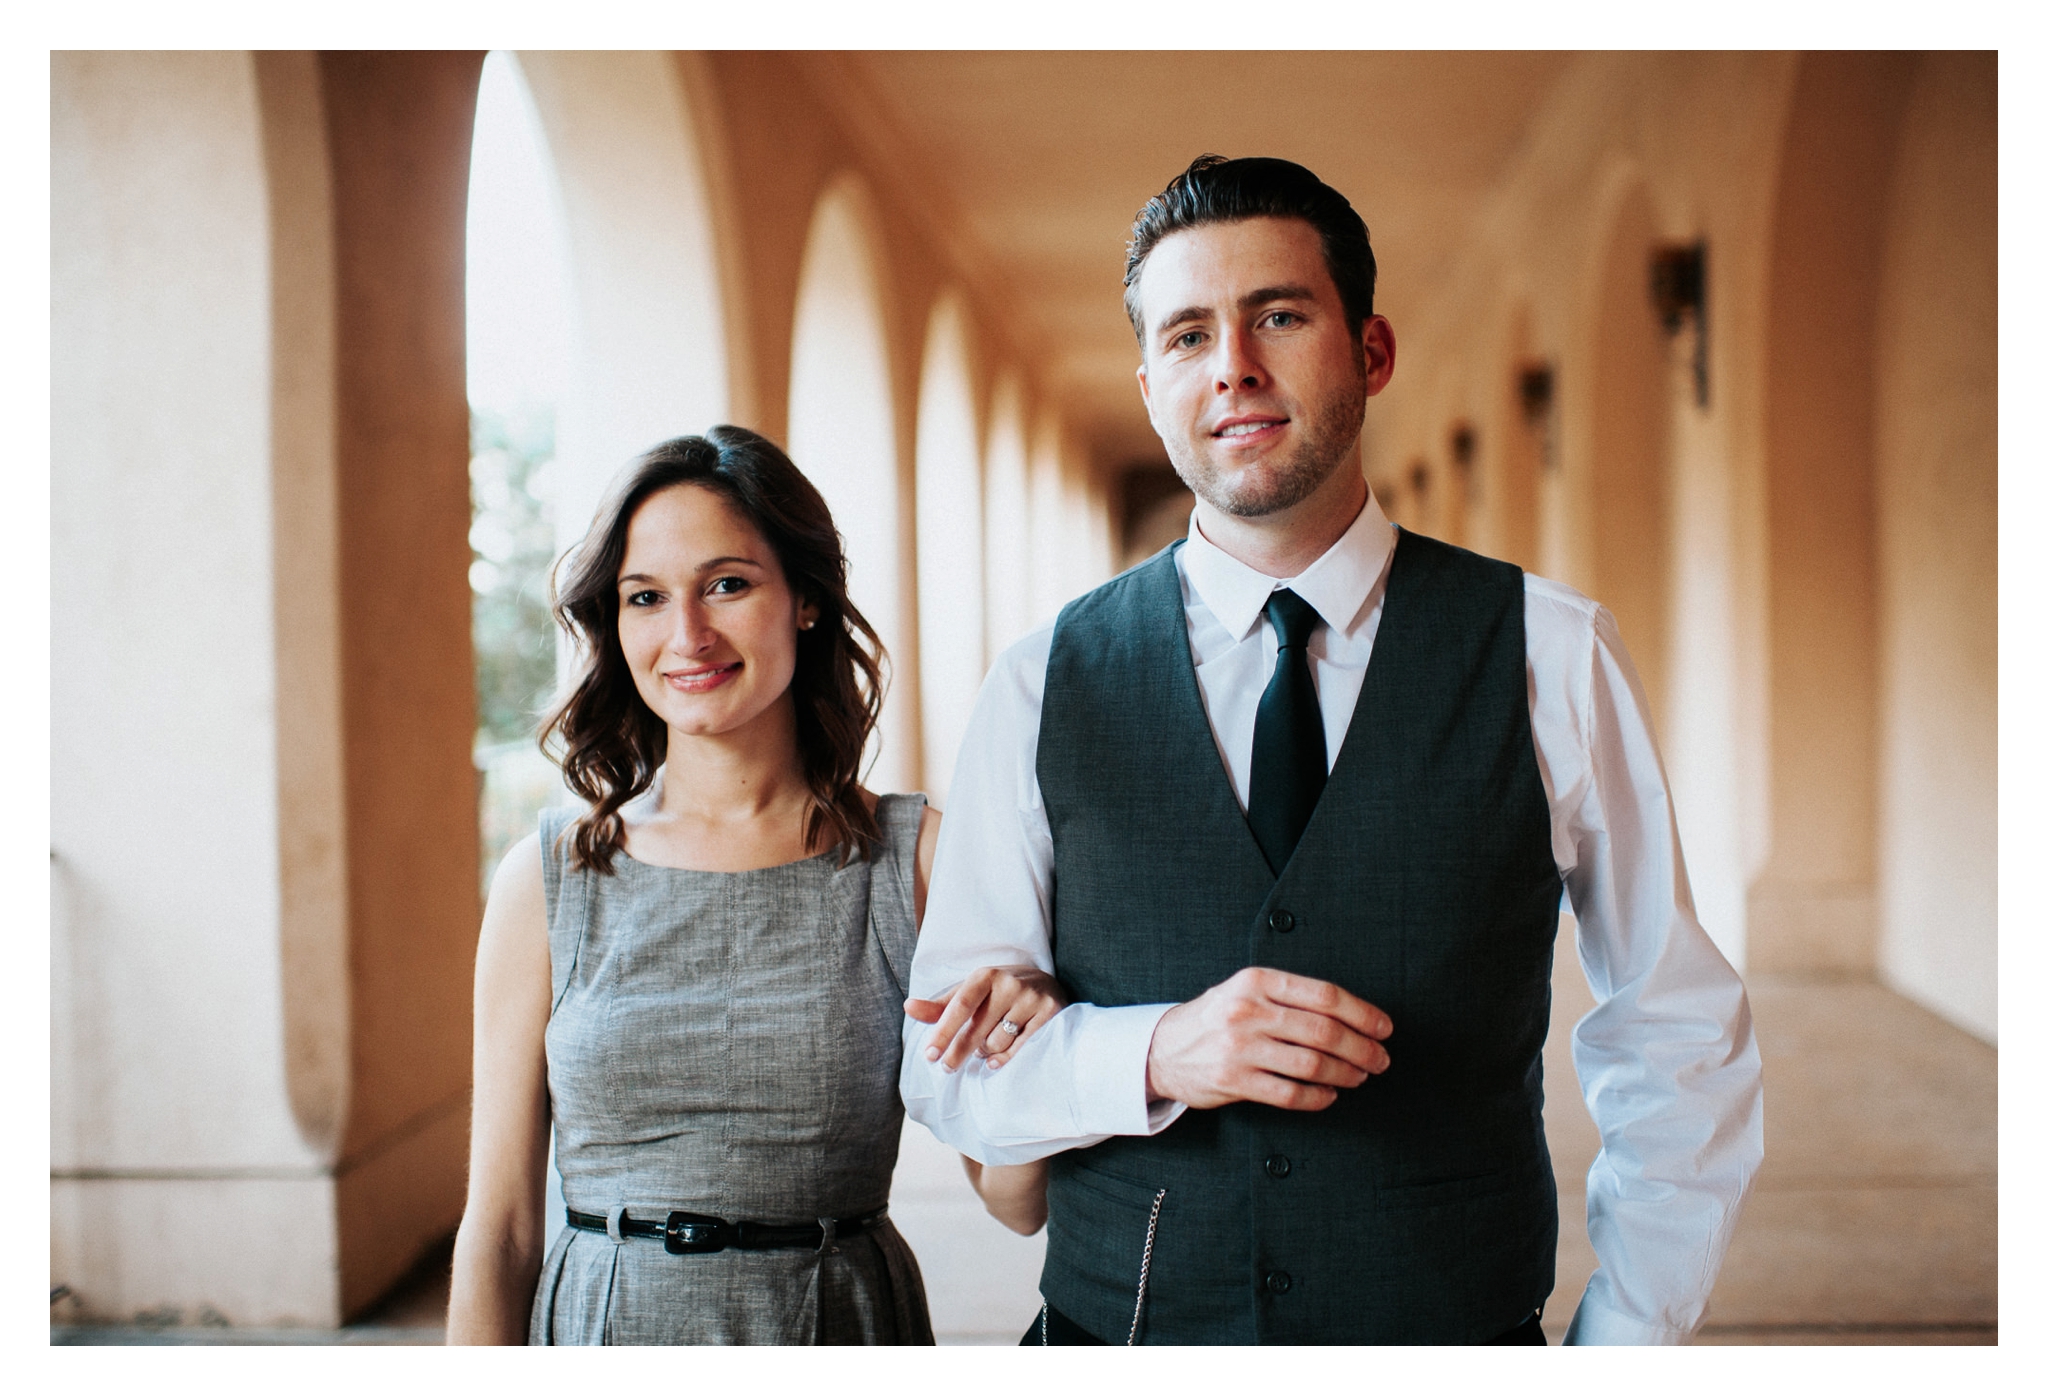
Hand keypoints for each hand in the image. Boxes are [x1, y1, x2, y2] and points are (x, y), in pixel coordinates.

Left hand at [906, 965, 1067, 1070]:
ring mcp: (1031, 998)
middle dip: (958, 1052)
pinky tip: (995, 1062)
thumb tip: (908, 1007)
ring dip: (986, 1052)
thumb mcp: (970, 993)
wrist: (1045, 983)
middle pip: (977, 1029)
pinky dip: (1004, 1059)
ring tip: (987, 1046)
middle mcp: (1010, 983)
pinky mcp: (1050, 1013)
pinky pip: (1020, 1048)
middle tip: (946, 1068)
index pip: (960, 1006)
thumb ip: (940, 1005)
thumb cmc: (997, 993)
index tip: (929, 1055)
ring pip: (997, 1043)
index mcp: (985, 975)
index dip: (944, 1032)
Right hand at [1144, 967, 1391, 1110]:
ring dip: (1345, 1074)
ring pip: (1312, 1064)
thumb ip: (1291, 996)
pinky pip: (1289, 1094)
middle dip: (1362, 1049)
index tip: (1384, 1028)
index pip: (1325, 995)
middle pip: (1324, 1032)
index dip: (1362, 1013)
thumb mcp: (1247, 990)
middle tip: (1379, 1060)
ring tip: (1358, 1077)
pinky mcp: (1233, 1080)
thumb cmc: (1216, 1018)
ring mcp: (1240, 1047)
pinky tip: (1329, 1096)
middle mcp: (1249, 1010)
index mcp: (1258, 980)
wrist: (1163, 1047)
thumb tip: (1353, 1016)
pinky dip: (1317, 1098)